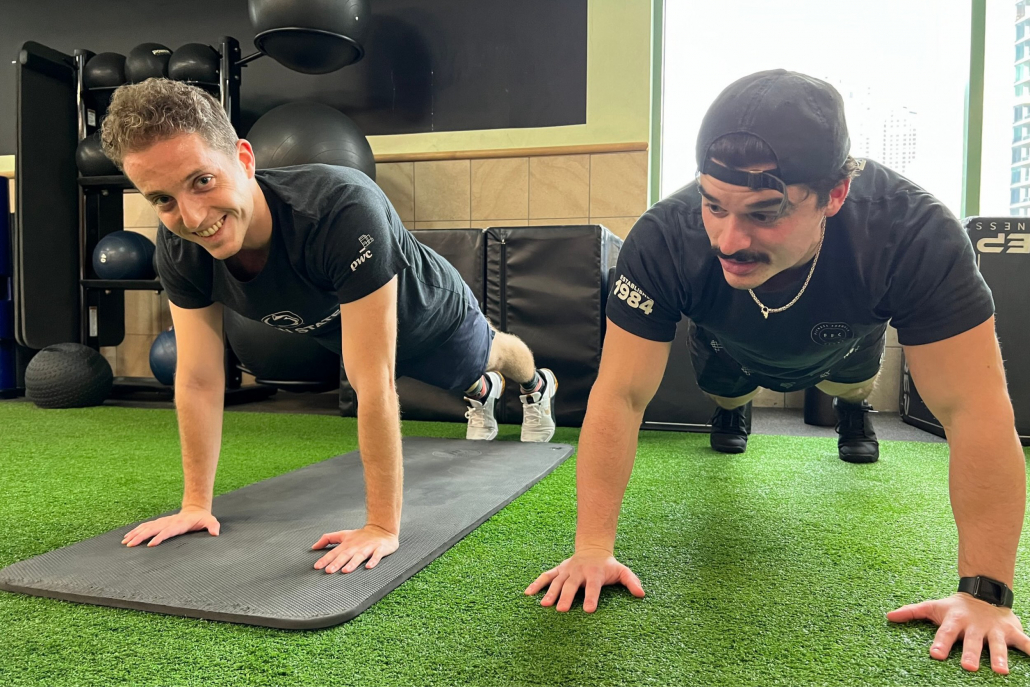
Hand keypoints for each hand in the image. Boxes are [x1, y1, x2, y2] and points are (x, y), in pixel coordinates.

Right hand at [121, 506, 219, 546]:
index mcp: (179, 524)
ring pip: (147, 527)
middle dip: (141, 537)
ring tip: (125, 542)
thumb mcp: (210, 521)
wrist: (195, 510)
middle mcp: (168, 522)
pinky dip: (136, 531)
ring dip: (136, 534)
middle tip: (131, 545)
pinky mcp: (159, 523)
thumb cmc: (202, 519)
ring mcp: (163, 522)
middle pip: (153, 529)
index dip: (160, 537)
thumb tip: (215, 533)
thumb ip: (213, 526)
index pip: (168, 531)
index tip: (151, 544)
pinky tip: (127, 537)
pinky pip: (146, 526)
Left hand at [311, 524, 398, 573]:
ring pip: (359, 556)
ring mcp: (368, 547)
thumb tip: (314, 546)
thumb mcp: (343, 534)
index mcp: (347, 544)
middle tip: (329, 571)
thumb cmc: (362, 535)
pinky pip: (377, 555)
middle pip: (345, 555)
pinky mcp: (380, 549)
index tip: (317, 566)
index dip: (325, 559)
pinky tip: (369, 566)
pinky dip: (373, 561)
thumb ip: (328, 539)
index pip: (334, 552)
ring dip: (352, 563)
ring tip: (346, 570)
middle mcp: (356, 546)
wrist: (382, 529)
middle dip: (337, 563)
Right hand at [524, 547, 644, 611]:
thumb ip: (631, 582)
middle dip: (567, 597)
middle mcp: (579, 572)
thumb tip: (641, 594)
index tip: (590, 610)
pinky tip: (527, 593)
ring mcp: (567, 571)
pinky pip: (545, 576)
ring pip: (557, 582)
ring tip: (545, 605)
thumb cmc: (608, 565)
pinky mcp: (558, 571)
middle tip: (562, 610)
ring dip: (551, 593)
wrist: (593, 549)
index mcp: (595, 574)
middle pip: (572, 586)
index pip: (594, 587)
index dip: (592, 597)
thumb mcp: (622, 571)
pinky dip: (536, 584)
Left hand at [888, 593, 1029, 673]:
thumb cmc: (955, 607)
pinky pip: (1026, 643)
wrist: (984, 593)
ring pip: (998, 645)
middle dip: (971, 654)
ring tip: (1000, 671)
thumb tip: (888, 616)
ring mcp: (994, 630)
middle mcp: (975, 626)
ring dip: (999, 657)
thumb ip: (912, 612)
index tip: (936, 655)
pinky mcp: (1013, 632)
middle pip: (972, 642)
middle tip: (968, 667)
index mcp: (955, 621)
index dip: (941, 643)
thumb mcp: (934, 607)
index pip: (945, 633)